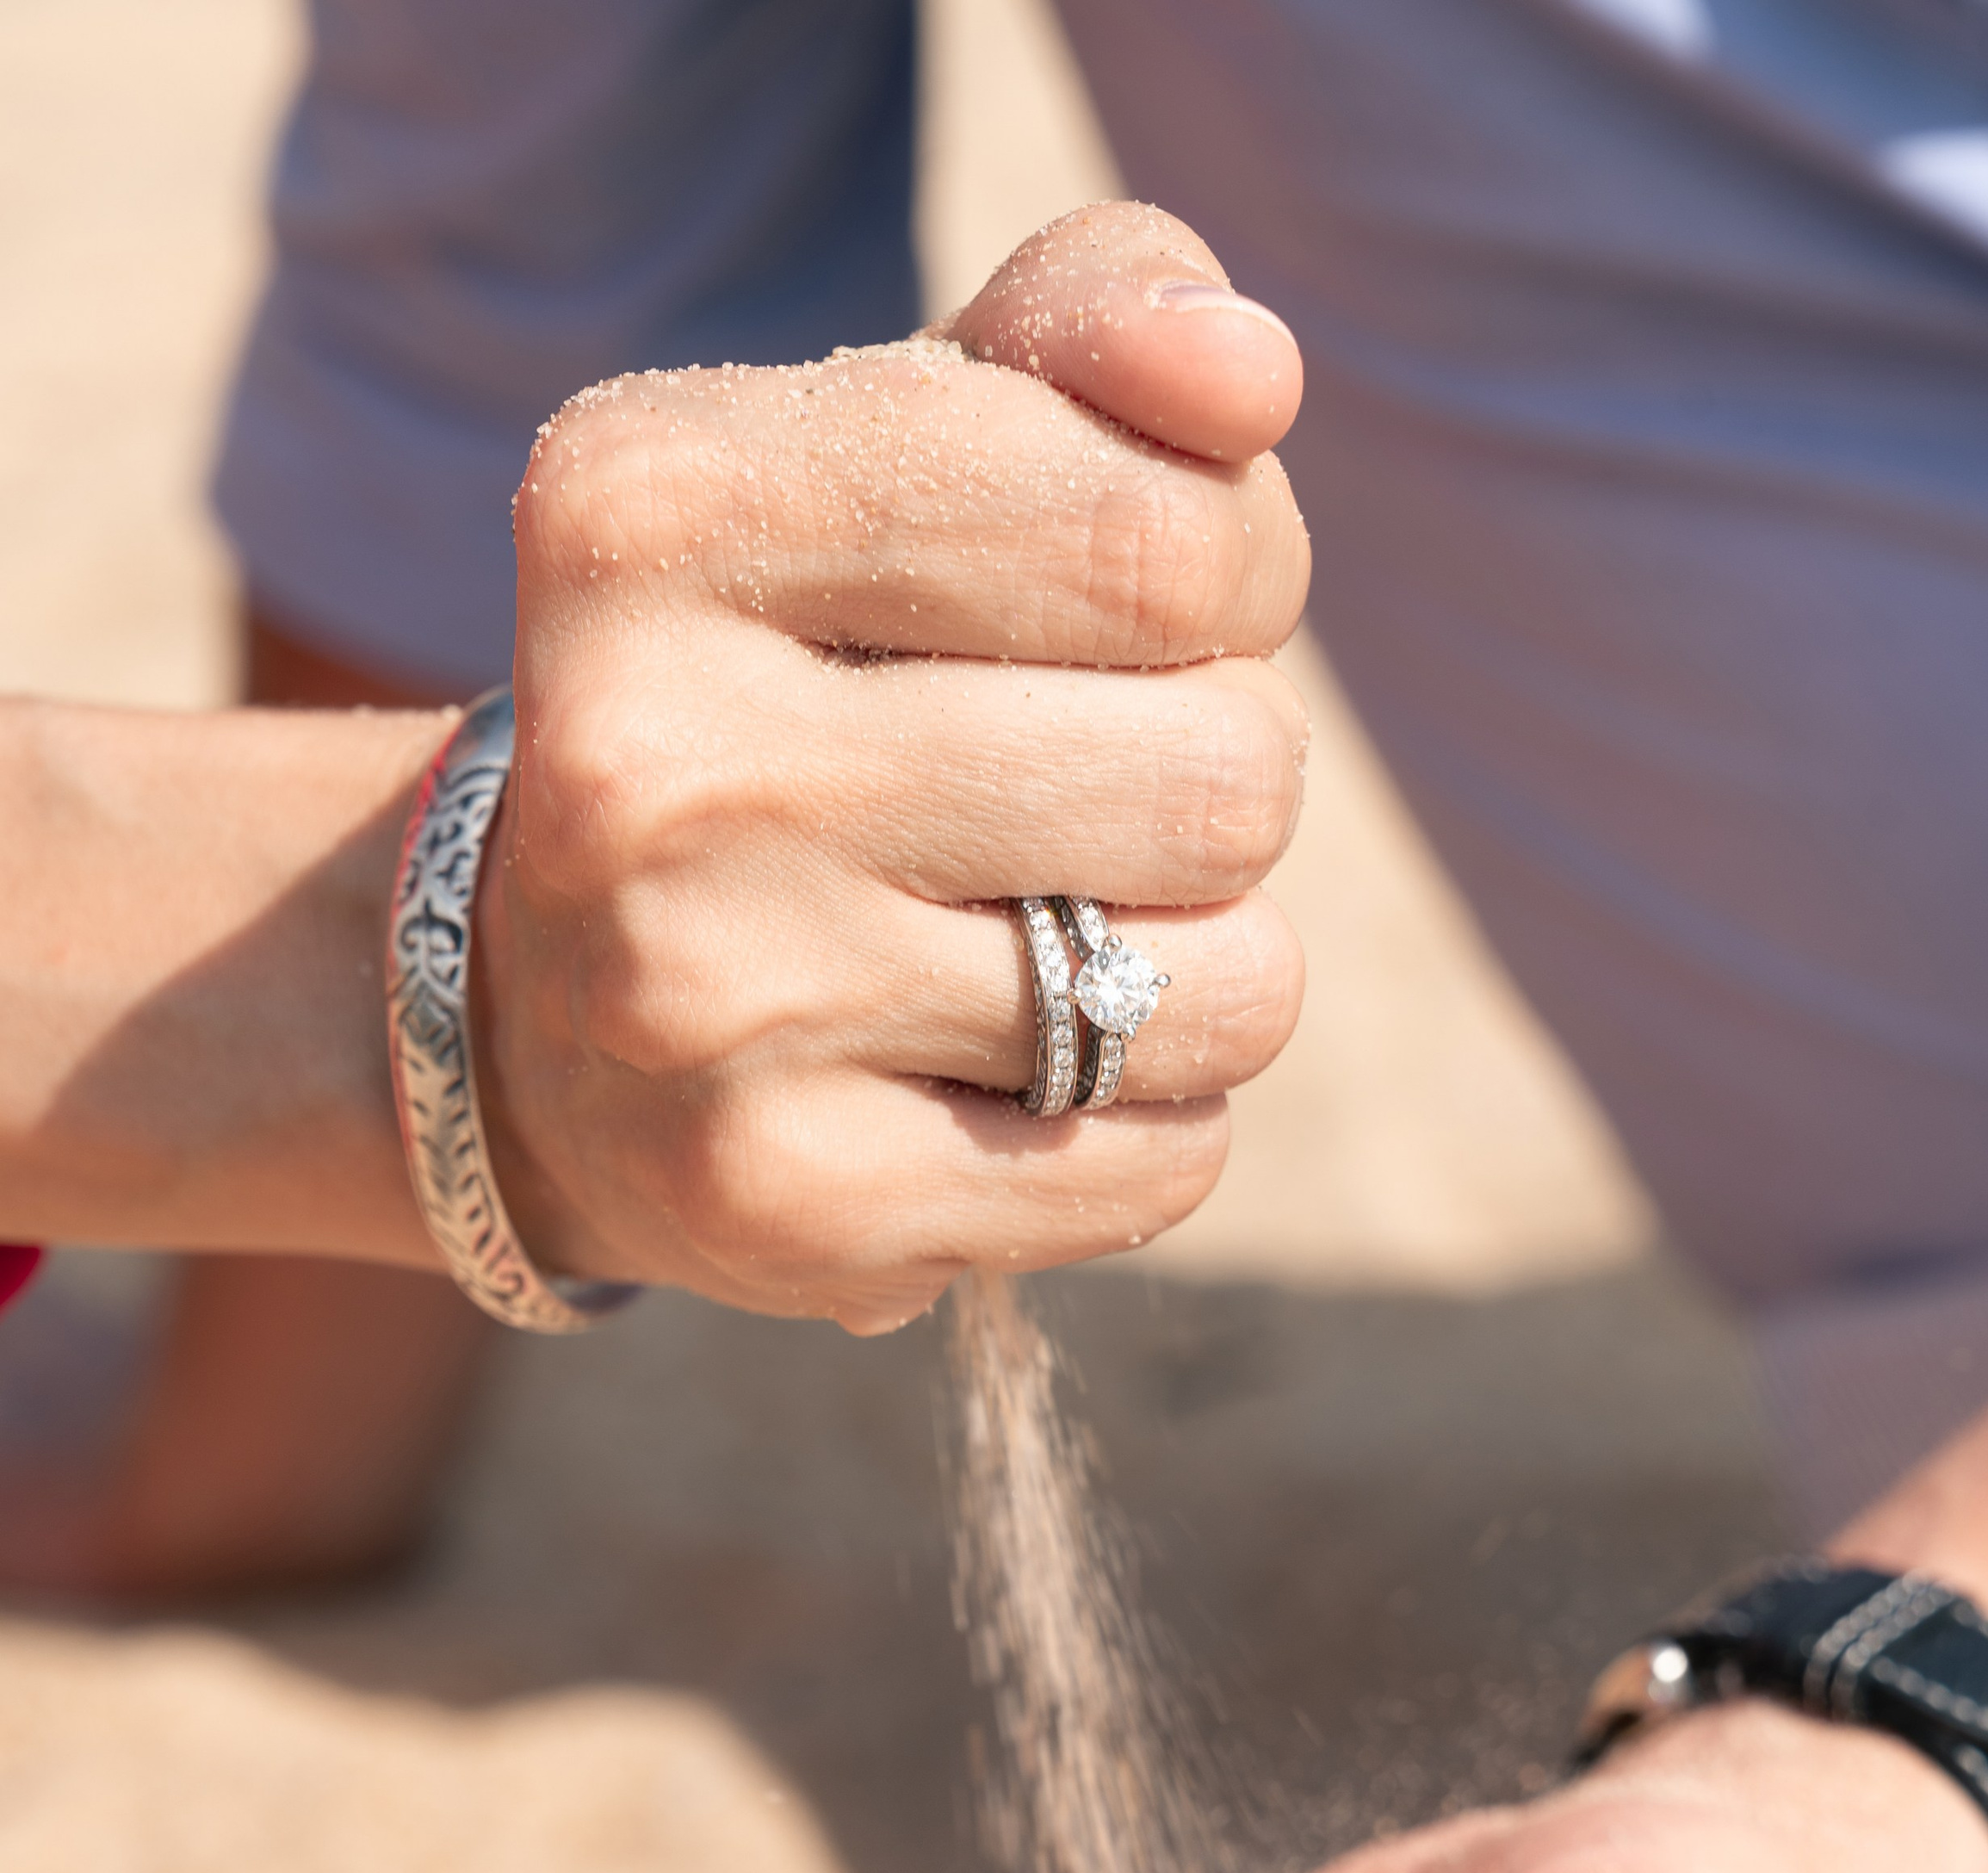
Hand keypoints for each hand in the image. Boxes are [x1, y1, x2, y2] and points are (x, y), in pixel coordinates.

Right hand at [473, 203, 1311, 1329]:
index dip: (1236, 571)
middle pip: (1224, 777)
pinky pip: (1163, 1164)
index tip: (1151, 604)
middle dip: (1215, 780)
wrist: (533, 1017)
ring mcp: (705, 1009)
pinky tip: (1015, 1079)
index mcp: (654, 507)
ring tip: (1053, 942)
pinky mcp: (786, 1212)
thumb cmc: (781, 688)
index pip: (1163, 531)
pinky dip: (1151, 1122)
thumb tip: (1244, 374)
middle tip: (1078, 798)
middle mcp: (650, 764)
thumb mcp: (888, 452)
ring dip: (1204, 969)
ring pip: (1222, 991)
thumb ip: (1081, 335)